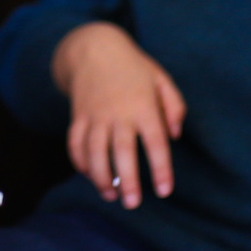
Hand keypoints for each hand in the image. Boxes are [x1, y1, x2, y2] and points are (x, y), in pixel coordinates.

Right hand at [54, 22, 186, 210]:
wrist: (94, 47)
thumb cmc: (133, 66)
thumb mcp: (161, 78)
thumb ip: (175, 106)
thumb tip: (175, 135)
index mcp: (143, 105)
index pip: (155, 143)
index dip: (161, 169)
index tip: (164, 191)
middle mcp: (118, 112)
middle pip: (122, 151)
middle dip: (127, 180)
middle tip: (132, 203)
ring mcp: (94, 114)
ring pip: (94, 151)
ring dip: (101, 176)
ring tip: (110, 195)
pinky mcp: (77, 115)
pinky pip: (74, 142)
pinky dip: (80, 162)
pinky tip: (90, 176)